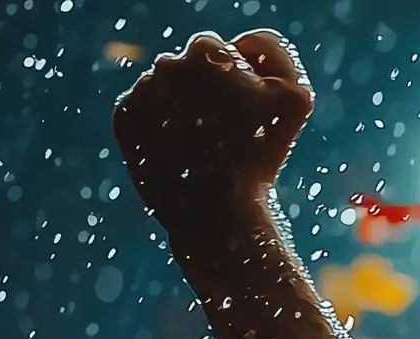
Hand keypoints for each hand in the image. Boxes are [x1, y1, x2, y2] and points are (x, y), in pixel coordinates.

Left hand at [114, 31, 312, 230]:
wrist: (214, 212)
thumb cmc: (258, 157)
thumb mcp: (295, 100)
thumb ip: (277, 56)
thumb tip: (246, 45)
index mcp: (208, 50)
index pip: (225, 51)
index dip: (242, 82)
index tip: (248, 114)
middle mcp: (168, 63)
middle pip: (193, 70)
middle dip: (208, 94)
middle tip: (227, 135)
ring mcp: (142, 90)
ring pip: (168, 92)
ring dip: (184, 112)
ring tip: (203, 150)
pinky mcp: (124, 118)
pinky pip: (144, 115)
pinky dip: (160, 131)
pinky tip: (180, 155)